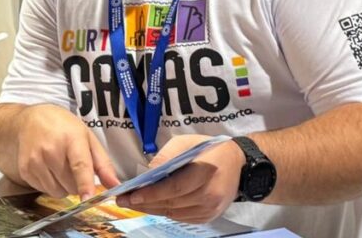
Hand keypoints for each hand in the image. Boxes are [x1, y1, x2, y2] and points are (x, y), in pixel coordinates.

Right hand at [15, 105, 119, 199]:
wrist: (29, 120)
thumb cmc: (62, 127)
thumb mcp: (87, 137)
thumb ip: (103, 163)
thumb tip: (116, 185)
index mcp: (71, 139)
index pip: (79, 165)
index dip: (85, 184)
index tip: (88, 199)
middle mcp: (50, 150)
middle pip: (71, 185)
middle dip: (77, 183)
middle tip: (72, 167)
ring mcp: (35, 160)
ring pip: (58, 192)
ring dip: (63, 186)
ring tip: (59, 167)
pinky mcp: (25, 170)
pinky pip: (44, 190)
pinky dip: (50, 184)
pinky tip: (47, 168)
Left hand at [115, 135, 242, 223]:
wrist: (239, 164)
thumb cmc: (209, 149)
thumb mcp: (186, 142)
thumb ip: (166, 155)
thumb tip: (147, 172)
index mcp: (204, 173)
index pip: (174, 188)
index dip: (152, 194)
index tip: (131, 195)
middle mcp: (209, 195)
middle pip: (171, 203)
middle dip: (144, 203)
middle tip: (122, 201)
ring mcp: (210, 209)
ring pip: (174, 213)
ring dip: (152, 210)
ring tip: (133, 204)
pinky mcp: (209, 216)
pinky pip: (182, 218)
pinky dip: (165, 213)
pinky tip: (152, 207)